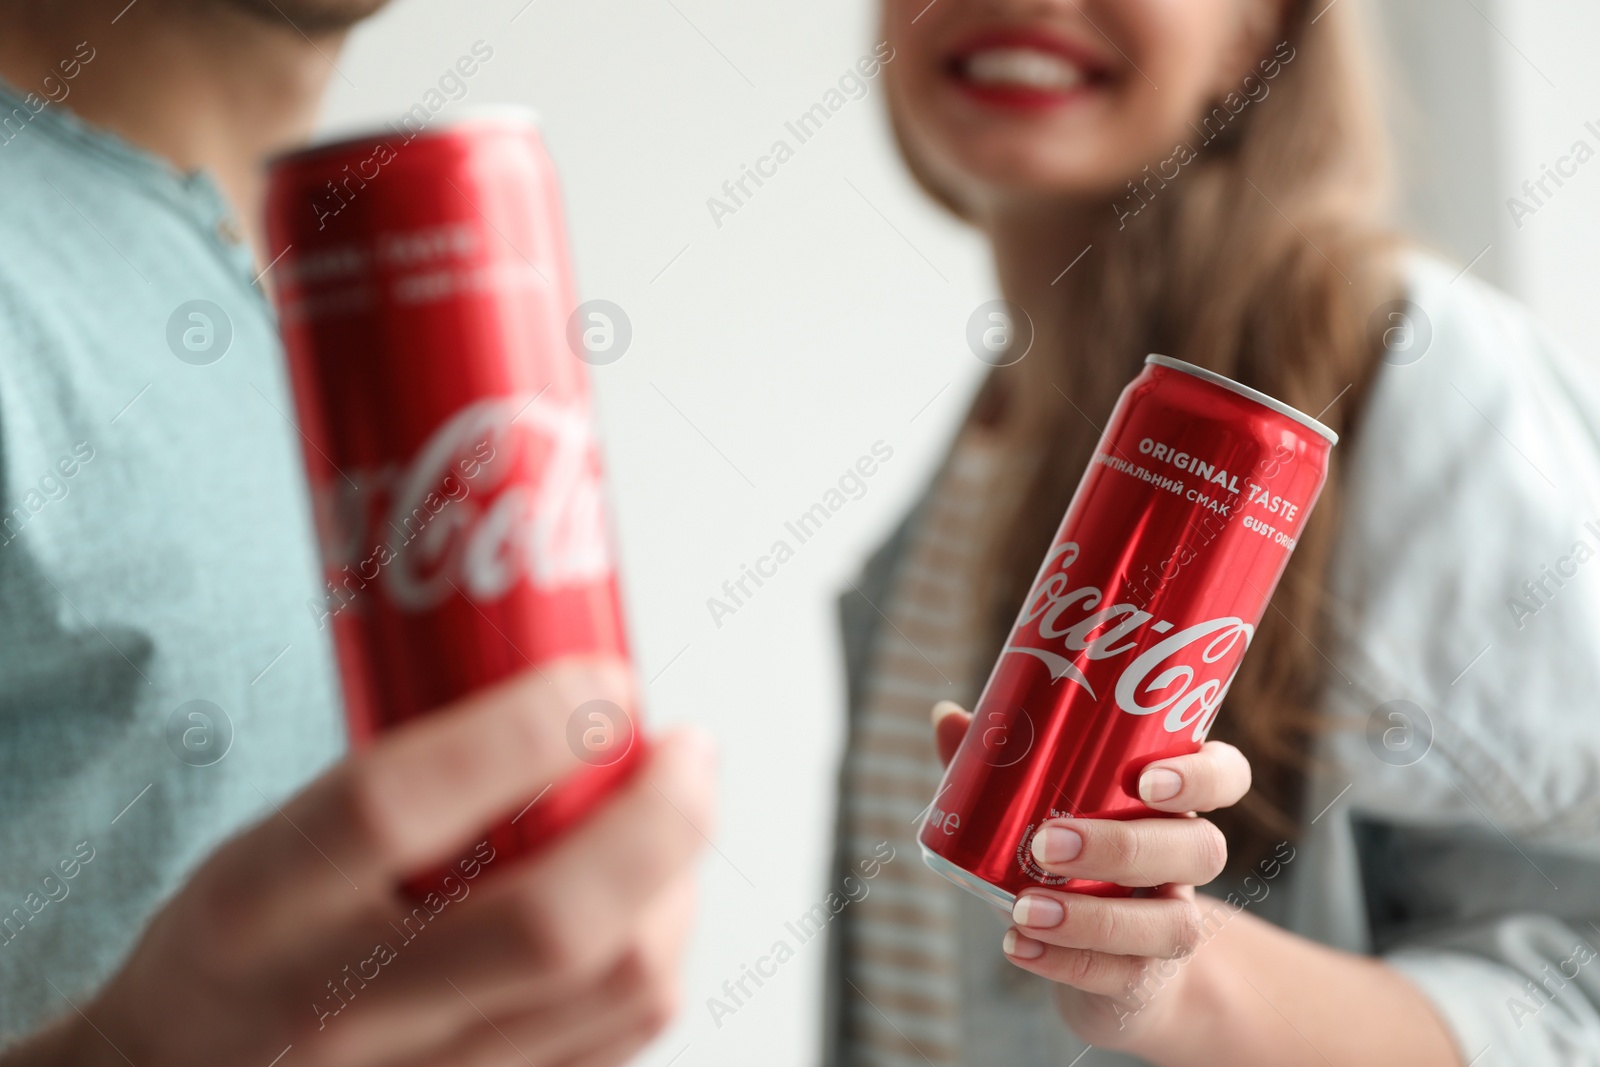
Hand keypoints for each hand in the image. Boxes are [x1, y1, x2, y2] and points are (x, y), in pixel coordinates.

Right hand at [19, 659, 712, 1066]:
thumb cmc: (238, 953)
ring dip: (678, 882)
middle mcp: (340, 1010)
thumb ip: (407, 784)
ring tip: (672, 821)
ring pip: (620, 987)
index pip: (400, 805)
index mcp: (261, 909)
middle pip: (557, 922)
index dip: (529, 729)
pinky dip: (659, 951)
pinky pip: (622, 1036)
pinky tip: (648, 901)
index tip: (601, 682)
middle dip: (660, 818)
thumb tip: (567, 699)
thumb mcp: (265, 844)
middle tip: (684, 752)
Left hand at [932, 700, 1249, 1050]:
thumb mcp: (1043, 816)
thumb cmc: (1074, 869)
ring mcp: (1171, 926)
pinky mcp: (1143, 982)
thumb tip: (948, 718)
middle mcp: (1185, 865)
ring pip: (1170, 925)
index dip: (1203, 776)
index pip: (1226, 777)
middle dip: (1124, 846)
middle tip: (1046, 842)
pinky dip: (1064, 962)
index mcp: (1171, 807)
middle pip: (1200, 850)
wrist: (1112, 976)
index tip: (1147, 780)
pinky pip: (1119, 976)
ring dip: (1093, 917)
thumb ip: (1003, 769)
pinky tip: (1018, 946)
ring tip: (1024, 908)